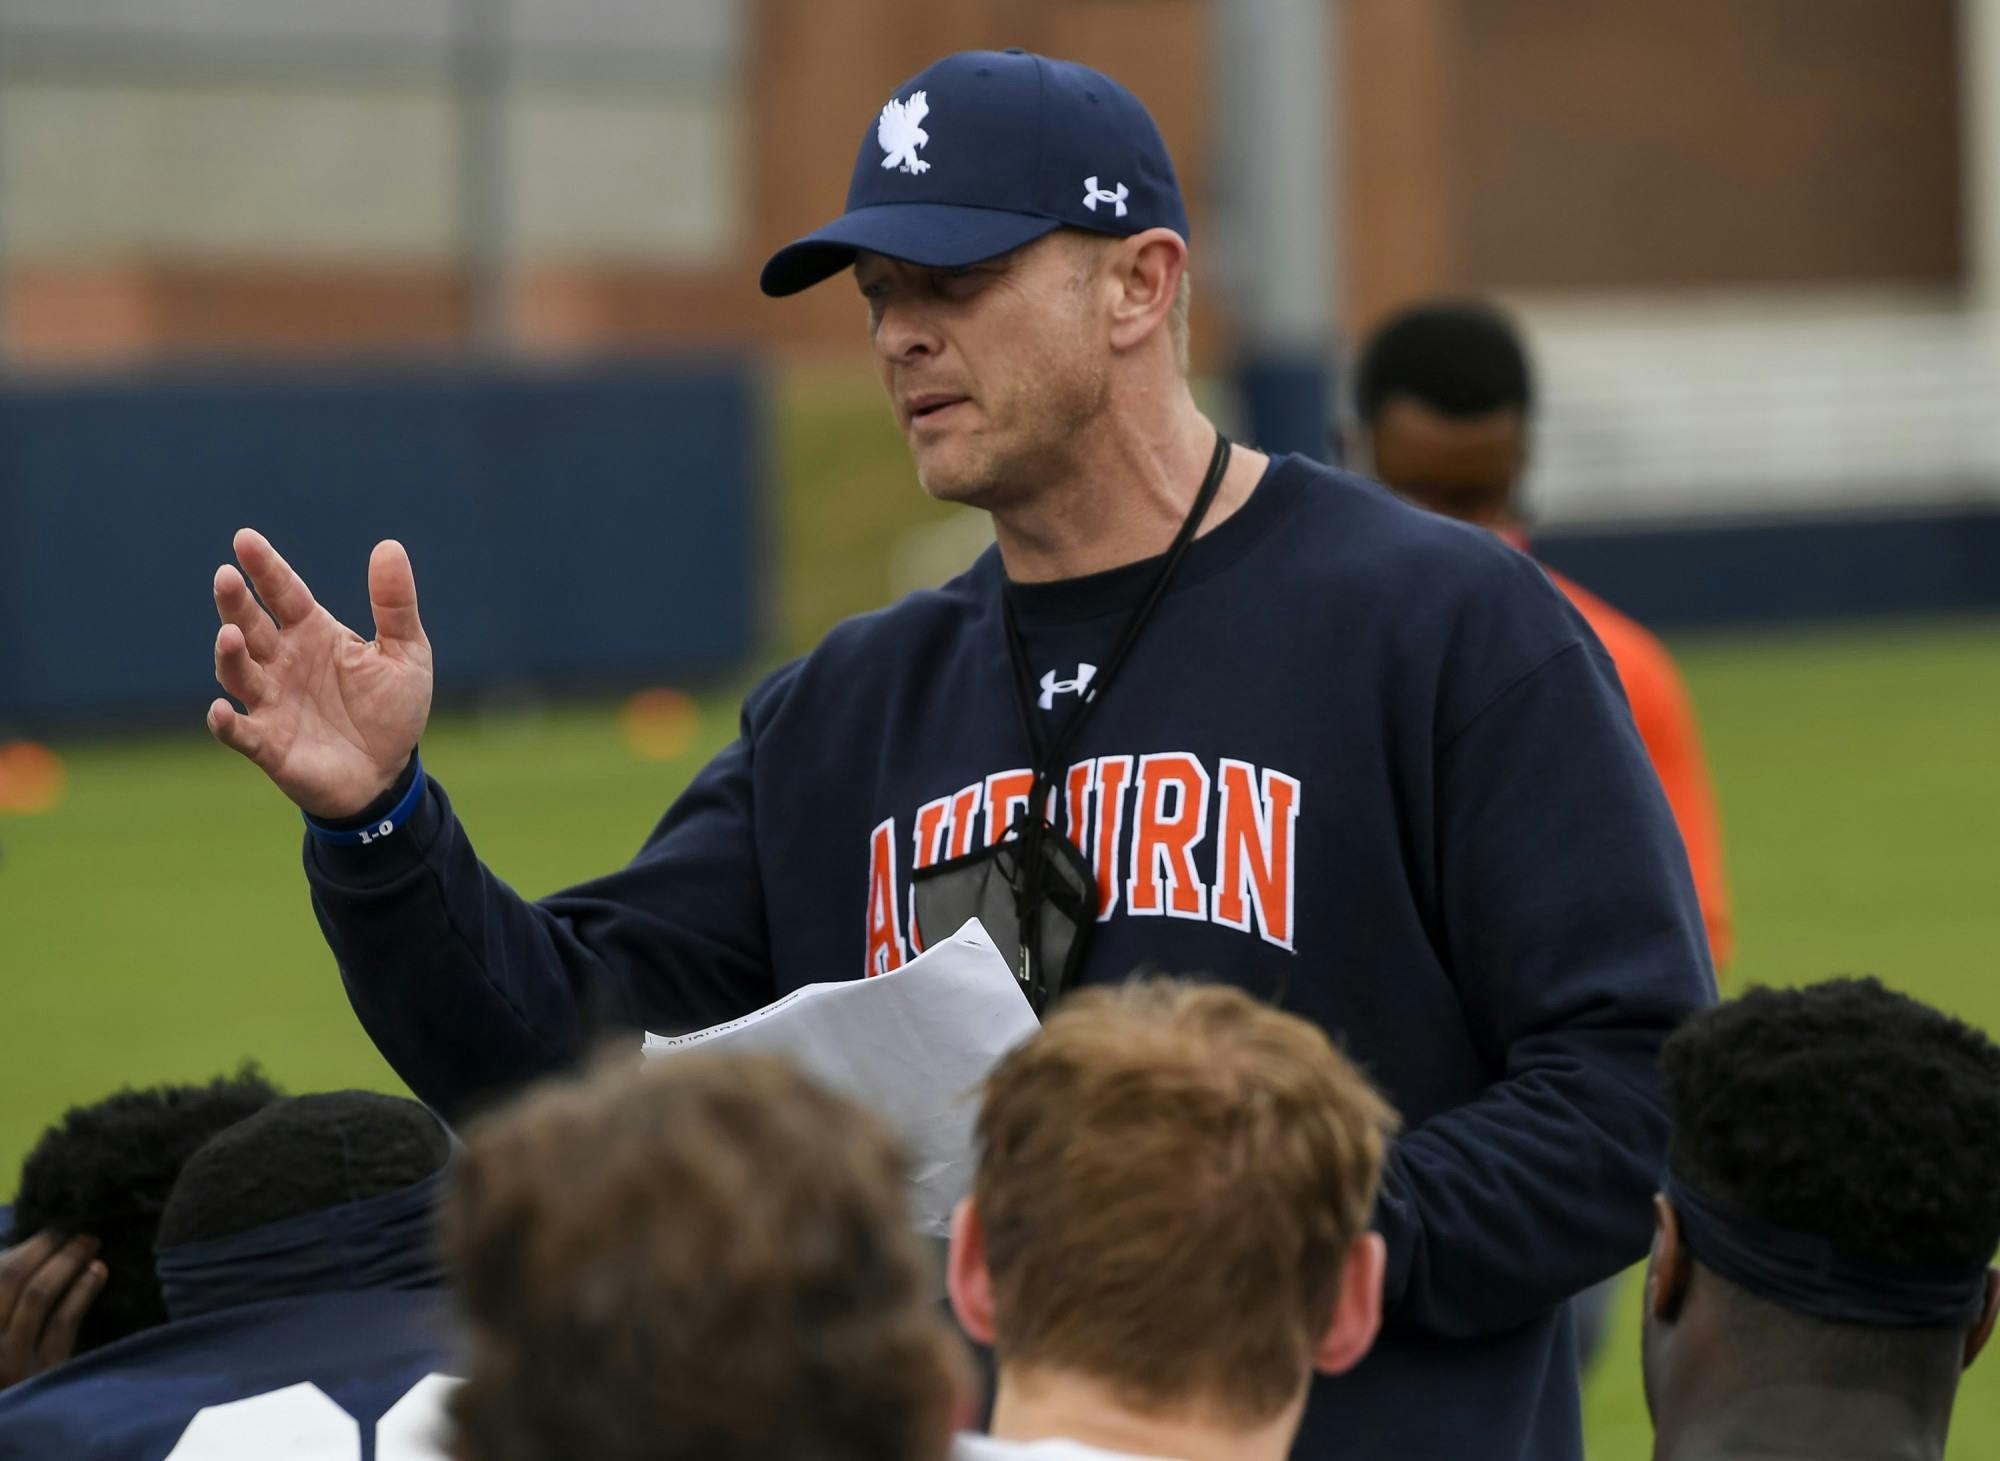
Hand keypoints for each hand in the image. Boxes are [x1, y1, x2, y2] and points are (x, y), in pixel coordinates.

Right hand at [0, 1233, 104, 1387]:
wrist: (20, 1417)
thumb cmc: (11, 1358)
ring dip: (67, 1262)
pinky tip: (98, 1271)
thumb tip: (34, 1247)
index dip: (27, 1248)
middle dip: (48, 1248)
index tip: (53, 1230)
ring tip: (90, 1245)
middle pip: (12, 1279)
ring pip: (38, 1296)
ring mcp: (7, 1359)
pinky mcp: (40, 1373)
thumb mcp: (5, 1321)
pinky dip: (82, 1291)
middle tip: (77, 1231)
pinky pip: (63, 1323)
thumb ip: (8, 1293)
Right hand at [208, 529, 433, 818]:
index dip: (265, 568)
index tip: (245, 539)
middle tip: (226, 576)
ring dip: (230, 655)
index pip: (284, 593)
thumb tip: (389, 546)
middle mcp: (283, 662)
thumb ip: (394, 604)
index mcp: (312, 633)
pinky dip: (225, 723)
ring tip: (231, 635)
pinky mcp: (269, 745)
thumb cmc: (391, 709)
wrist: (388, 773)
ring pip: (239, 673)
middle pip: (251, 626)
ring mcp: (271, 702)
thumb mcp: (406, 651)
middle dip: (236, 602)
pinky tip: (220, 711)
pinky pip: (240, 732)